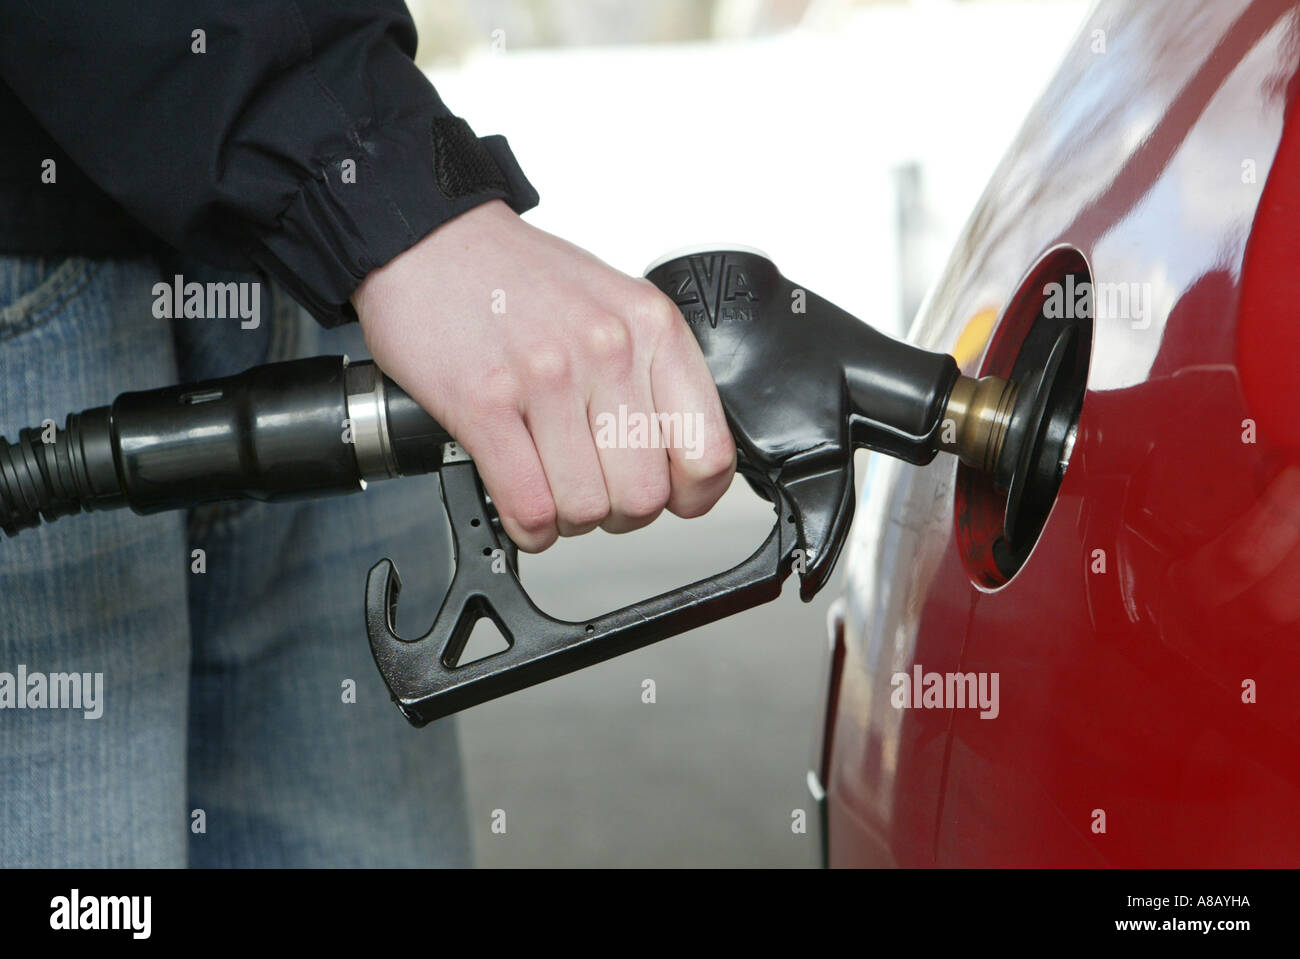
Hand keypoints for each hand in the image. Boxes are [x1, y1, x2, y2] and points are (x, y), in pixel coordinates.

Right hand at [352, 199, 735, 552]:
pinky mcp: (483, 402)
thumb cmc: (521, 278)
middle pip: (644, 495)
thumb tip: (677, 458)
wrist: (432, 239)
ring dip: (568, 519)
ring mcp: (545, 377)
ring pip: (585, 508)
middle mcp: (606, 349)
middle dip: (619, 513)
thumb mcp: (616, 305)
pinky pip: (528, 504)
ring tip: (553, 489)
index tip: (672, 497)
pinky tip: (523, 506)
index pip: (707, 452)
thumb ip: (652, 374)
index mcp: (652, 327)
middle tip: (597, 490)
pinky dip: (528, 526)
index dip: (691, 496)